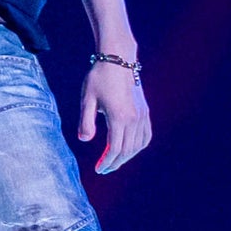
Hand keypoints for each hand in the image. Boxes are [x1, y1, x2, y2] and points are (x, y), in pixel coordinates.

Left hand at [75, 57, 152, 172]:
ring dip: (127, 156)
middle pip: (128, 150)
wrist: (119, 61)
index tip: (99, 169)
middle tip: (104, 170)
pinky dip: (139, 146)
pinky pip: (146, 135)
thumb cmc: (99, 78)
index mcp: (119, 117)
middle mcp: (134, 119)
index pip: (115, 148)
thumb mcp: (87, 99)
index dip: (107, 161)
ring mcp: (142, 116)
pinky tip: (130, 149)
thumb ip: (86, 121)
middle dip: (116, 162)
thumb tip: (84, 140)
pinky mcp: (145, 112)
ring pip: (138, 144)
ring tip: (114, 162)